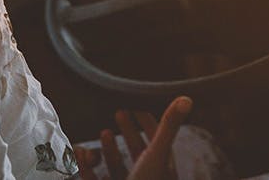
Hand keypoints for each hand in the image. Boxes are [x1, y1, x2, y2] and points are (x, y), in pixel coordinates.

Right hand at [76, 96, 192, 179]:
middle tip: (119, 112)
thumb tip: (187, 98)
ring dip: (110, 149)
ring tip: (103, 133)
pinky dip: (89, 166)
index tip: (138, 107)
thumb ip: (168, 127)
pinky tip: (81, 152)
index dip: (149, 122)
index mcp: (160, 168)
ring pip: (119, 167)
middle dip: (128, 132)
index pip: (158, 140)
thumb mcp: (155, 154)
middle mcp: (145, 179)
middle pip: (139, 152)